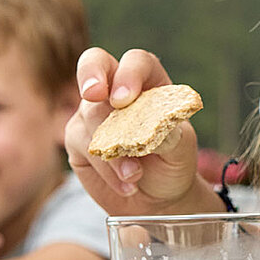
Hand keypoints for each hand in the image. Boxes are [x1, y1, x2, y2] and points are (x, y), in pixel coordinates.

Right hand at [65, 47, 203, 214]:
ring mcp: (93, 112)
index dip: (129, 73)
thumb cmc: (173, 163)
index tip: (125, 99)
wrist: (159, 197)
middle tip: (95, 95)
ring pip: (89, 115)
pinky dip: (106, 169)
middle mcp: (115, 90)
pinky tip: (127, 184)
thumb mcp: (182, 150)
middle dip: (91, 76)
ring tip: (135, 174)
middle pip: (94, 64)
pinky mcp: (77, 139)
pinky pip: (84, 146)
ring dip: (112, 148)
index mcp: (148, 83)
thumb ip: (169, 135)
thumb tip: (149, 129)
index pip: (136, 62)